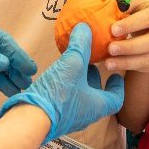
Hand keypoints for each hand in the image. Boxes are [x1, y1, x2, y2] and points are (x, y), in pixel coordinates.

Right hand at [1, 23, 124, 143]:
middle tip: (94, 65)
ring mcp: (69, 119)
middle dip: (95, 80)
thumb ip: (81, 44)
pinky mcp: (54, 119)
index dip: (118, 86)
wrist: (30, 121)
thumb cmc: (58, 95)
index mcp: (98, 106)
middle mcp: (86, 115)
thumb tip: (85, 27)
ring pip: (80, 99)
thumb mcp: (72, 63)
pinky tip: (56, 77)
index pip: (116, 99)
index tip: (117, 74)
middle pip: (97, 97)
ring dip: (79, 83)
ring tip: (74, 67)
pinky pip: (65, 102)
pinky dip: (66, 88)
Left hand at [103, 0, 148, 73]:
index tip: (113, 30)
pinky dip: (129, 67)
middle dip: (129, 47)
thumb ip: (125, 5)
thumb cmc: (143, 15)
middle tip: (110, 49)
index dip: (131, 24)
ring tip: (108, 63)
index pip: (148, 18)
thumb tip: (111, 7)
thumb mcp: (137, 6)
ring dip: (127, 62)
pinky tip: (116, 65)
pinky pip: (146, 68)